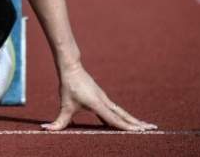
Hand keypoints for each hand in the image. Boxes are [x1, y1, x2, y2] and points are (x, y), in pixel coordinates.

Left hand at [41, 64, 156, 131]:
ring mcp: (105, 99)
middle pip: (124, 115)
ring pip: (122, 112)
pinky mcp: (102, 98)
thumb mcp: (64, 105)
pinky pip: (115, 110)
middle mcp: (105, 102)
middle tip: (153, 129)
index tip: (140, 132)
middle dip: (138, 124)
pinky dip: (123, 116)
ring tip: (146, 127)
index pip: (114, 119)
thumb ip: (58, 121)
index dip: (127, 127)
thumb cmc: (68, 86)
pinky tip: (126, 122)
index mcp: (98, 104)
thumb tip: (46, 130)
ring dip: (134, 120)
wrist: (72, 67)